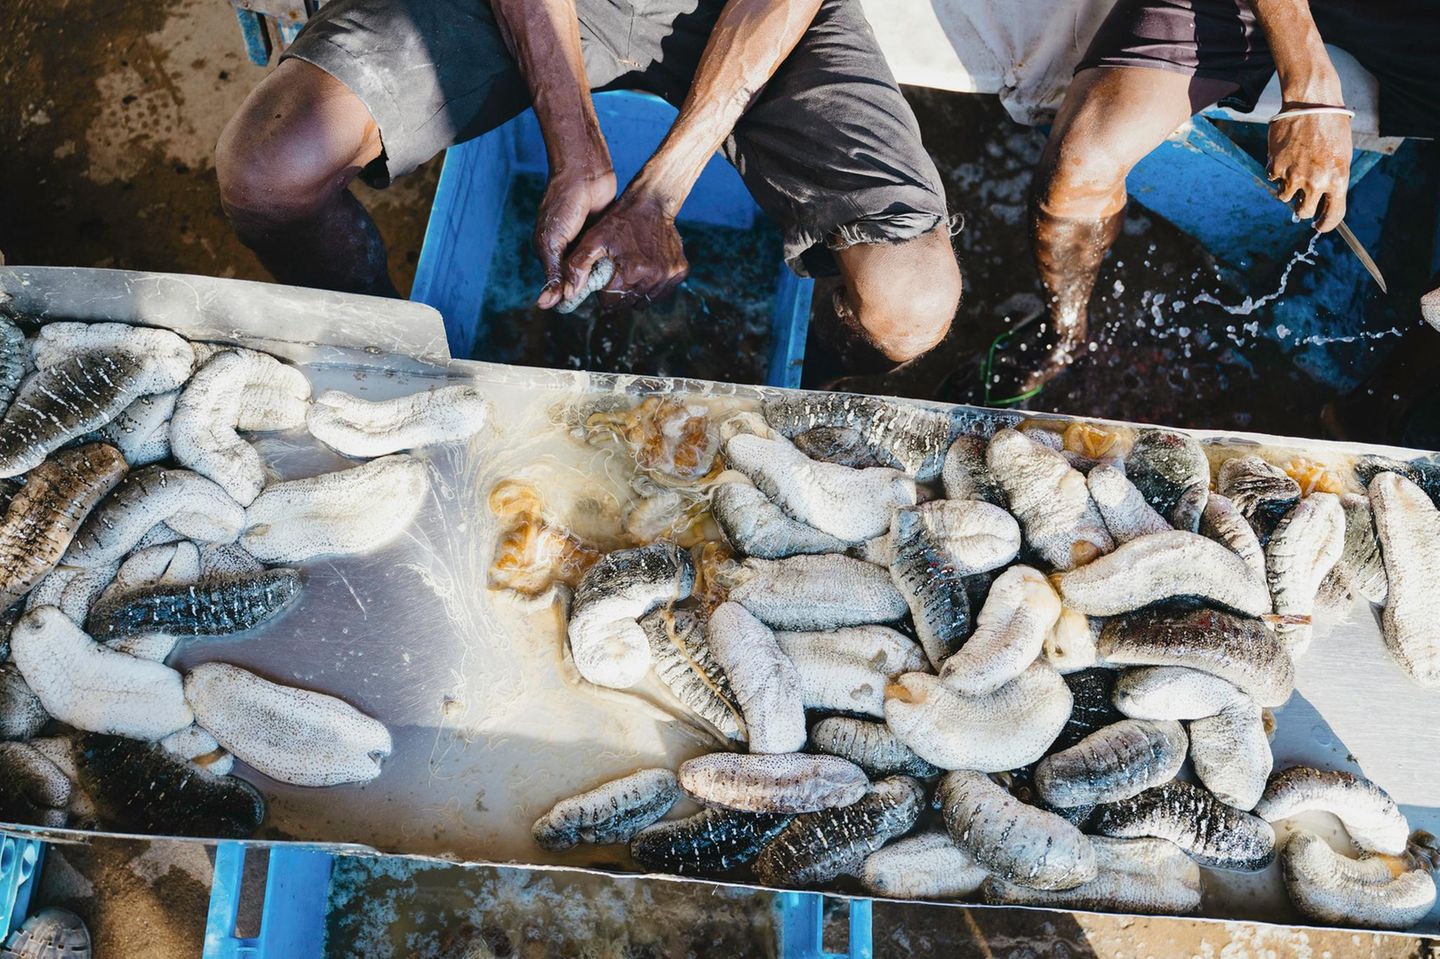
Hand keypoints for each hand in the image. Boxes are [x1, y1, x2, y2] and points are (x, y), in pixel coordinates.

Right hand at [534, 167, 615, 308]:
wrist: (585, 171)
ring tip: (617, 289)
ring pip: (595, 269)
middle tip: (606, 297)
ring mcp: (585, 242)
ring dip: (603, 277)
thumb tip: (555, 301)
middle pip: (579, 278)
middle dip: (589, 286)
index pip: (560, 283)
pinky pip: (607, 256)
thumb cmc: (563, 203)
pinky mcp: (602, 235)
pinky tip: (623, 273)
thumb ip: (556, 270)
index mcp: (550, 252)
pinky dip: (613, 263)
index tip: (584, 302)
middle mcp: (567, 250)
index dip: (571, 294)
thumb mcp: (553, 241)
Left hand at [559, 188, 688, 306]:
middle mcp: (654, 277)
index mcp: (632, 271)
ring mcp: (670, 275)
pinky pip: (662, 292)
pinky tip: (646, 268)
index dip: (603, 289)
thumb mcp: (593, 239)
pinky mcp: (680, 272)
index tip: (604, 273)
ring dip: (635, 290)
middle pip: (628, 303)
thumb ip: (578, 266)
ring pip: (645, 300)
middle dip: (619, 291)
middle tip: (617, 270)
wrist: (652, 202)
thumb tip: (568, 293)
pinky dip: (652, 285)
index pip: (610, 301)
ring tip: (631, 268)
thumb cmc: (619, 220)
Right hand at [1267, 110, 1351, 232]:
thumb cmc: (1331, 127)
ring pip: (1285, 197)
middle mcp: (1315, 181)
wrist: (1312, 103)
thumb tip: (1323, 200)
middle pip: (1304, 212)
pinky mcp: (1276, 165)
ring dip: (1288, 188)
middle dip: (1303, 207)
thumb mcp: (1342, 156)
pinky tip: (1285, 156)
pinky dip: (1277, 171)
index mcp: (1337, 179)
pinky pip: (1273, 178)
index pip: (1333, 215)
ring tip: (1293, 170)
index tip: (1320, 226)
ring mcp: (1294, 175)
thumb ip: (1333, 180)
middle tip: (1303, 199)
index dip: (1326, 224)